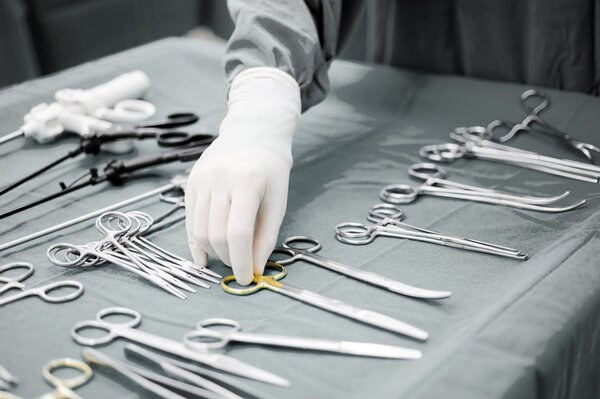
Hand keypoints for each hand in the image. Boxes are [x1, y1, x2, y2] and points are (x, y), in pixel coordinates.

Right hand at [185, 67, 300, 284]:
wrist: (253, 132)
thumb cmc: (271, 168)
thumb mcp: (277, 201)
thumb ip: (265, 237)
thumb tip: (253, 269)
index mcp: (247, 181)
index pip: (238, 232)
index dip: (241, 261)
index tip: (247, 278)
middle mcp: (219, 178)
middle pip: (216, 234)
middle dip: (228, 259)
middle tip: (240, 267)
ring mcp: (200, 179)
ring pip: (199, 230)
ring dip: (213, 252)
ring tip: (227, 258)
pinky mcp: (190, 182)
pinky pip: (189, 220)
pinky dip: (196, 241)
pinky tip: (205, 256)